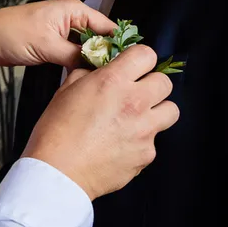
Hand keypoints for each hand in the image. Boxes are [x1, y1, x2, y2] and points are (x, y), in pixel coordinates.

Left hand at [0, 0, 116, 79]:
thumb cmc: (12, 35)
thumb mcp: (47, 46)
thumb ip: (76, 56)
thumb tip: (99, 68)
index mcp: (74, 9)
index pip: (106, 26)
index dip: (117, 45)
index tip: (126, 67)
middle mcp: (72, 17)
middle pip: (100, 37)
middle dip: (106, 55)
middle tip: (115, 78)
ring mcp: (64, 30)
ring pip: (89, 47)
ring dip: (93, 61)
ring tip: (102, 80)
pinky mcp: (56, 42)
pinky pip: (76, 53)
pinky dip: (80, 63)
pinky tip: (85, 77)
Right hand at [21, 44, 179, 199]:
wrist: (58, 172)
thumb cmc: (56, 132)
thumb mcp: (66, 90)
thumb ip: (88, 74)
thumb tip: (98, 69)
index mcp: (113, 81)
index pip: (146, 55)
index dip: (140, 58)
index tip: (135, 65)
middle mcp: (134, 103)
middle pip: (165, 82)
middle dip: (152, 84)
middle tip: (137, 92)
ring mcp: (144, 130)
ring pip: (171, 111)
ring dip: (157, 111)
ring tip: (137, 118)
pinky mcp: (146, 154)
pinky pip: (154, 141)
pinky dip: (142, 141)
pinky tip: (122, 144)